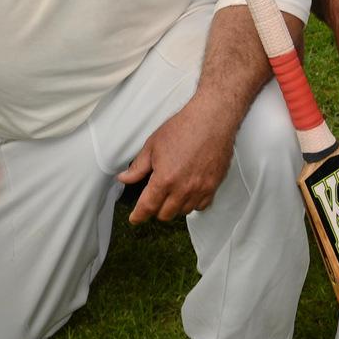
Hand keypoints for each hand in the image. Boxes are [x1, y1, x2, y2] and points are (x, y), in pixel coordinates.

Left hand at [119, 97, 237, 221]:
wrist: (212, 119)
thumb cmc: (182, 128)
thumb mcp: (153, 145)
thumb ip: (138, 167)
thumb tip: (124, 178)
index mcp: (164, 179)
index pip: (148, 207)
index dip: (139, 216)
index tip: (135, 219)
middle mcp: (182, 189)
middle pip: (165, 214)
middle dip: (156, 209)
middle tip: (155, 198)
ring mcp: (199, 189)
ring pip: (183, 211)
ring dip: (174, 206)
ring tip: (172, 192)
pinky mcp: (213, 186)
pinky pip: (201, 205)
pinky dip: (192, 203)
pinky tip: (189, 192)